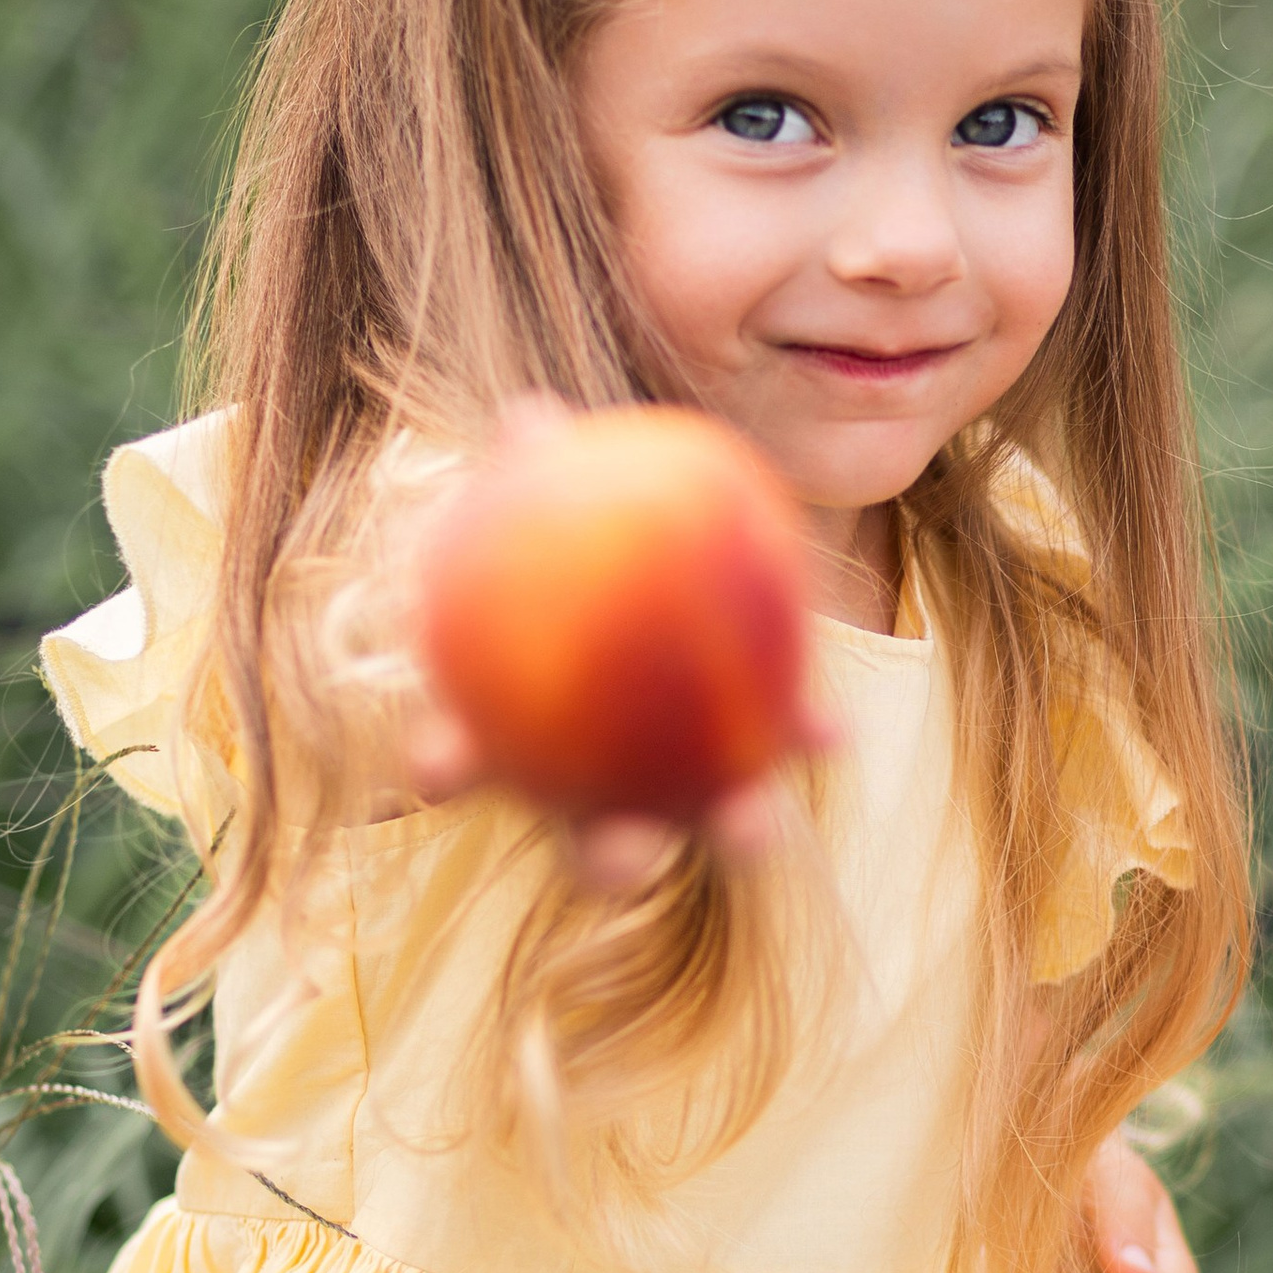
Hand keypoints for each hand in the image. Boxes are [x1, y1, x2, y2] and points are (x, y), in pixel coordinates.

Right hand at [372, 397, 805, 890]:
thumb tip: (528, 413)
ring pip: (711, 821)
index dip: (441, 765)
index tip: (436, 759)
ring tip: (755, 819)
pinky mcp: (752, 758)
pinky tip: (836, 727)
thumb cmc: (572, 536)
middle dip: (608, 860)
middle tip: (624, 848)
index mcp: (514, 733)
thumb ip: (536, 471)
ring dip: (730, 833)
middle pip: (590, 842)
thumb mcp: (554, 496)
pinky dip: (805, 737)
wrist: (656, 558)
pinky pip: (781, 747)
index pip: (458, 755)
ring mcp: (676, 787)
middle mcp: (591, 786)